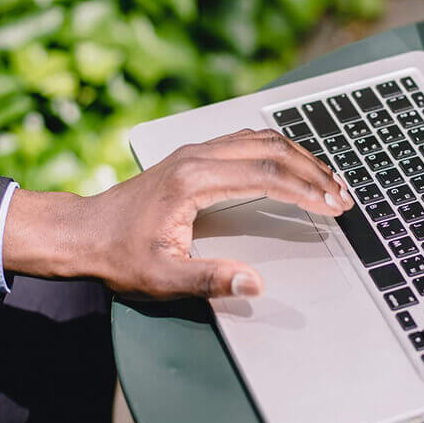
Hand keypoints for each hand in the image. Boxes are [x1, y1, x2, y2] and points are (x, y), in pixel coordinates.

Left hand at [3, 129, 353, 299]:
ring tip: (329, 182)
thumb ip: (210, 278)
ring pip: (262, 140)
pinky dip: (279, 153)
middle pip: (272, 150)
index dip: (307, 192)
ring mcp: (195, 152)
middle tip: (343, 196)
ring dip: (300, 159)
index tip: (334, 208)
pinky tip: (294, 168)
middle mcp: (197, 156)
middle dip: (314, 172)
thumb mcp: (162, 276)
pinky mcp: (194, 156)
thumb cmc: (117, 255)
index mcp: (194, 180)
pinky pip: (247, 142)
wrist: (80, 233)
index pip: (267, 176)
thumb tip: (253, 282)